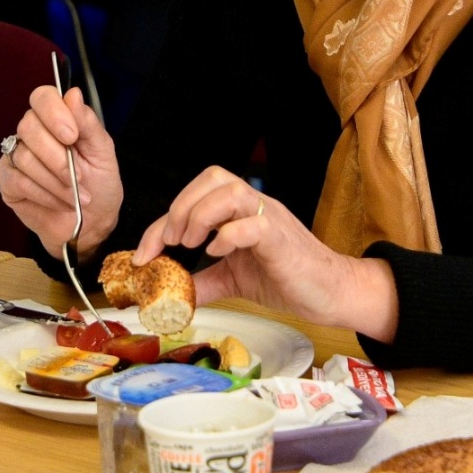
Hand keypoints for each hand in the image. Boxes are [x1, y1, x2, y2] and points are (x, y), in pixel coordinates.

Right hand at [0, 84, 121, 259]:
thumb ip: (87, 122)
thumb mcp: (102, 152)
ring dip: (56, 182)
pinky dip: (44, 194)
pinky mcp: (7, 180)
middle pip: (29, 127)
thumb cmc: (98, 184)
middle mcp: (32, 133)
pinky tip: (61, 202)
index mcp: (56, 119)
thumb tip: (73, 94)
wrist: (92, 222)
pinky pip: (19, 181)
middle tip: (79, 177)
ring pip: (25, 157)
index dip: (54, 114)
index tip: (71, 136)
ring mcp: (16, 155)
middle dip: (58, 158)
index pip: (42, 97)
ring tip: (75, 196)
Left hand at [136, 168, 398, 342]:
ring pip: (231, 191)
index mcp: (238, 210)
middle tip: (174, 242)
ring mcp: (269, 219)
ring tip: (193, 245)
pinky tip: (218, 254)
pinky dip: (229, 236)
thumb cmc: (286, 277)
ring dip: (201, 215)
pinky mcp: (281, 239)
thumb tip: (168, 295)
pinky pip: (254, 224)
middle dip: (181, 207)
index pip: (193, 197)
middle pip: (213, 177)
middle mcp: (253, 206)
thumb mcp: (232, 279)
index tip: (144, 254)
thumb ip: (202, 281)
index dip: (161, 223)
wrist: (328, 292)